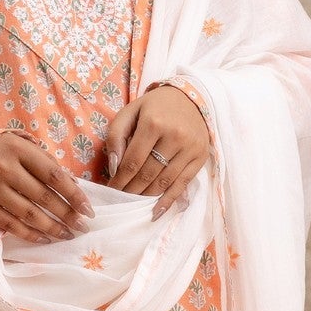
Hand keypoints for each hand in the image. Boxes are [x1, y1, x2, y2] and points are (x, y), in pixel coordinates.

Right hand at [0, 131, 93, 242]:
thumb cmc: (0, 149)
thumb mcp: (23, 145)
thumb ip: (46, 163)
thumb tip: (73, 186)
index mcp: (18, 150)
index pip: (54, 176)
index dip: (74, 194)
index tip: (88, 209)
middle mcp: (5, 170)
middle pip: (44, 197)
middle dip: (67, 214)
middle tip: (83, 226)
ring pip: (29, 214)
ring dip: (52, 227)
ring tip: (68, 234)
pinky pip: (11, 225)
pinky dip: (30, 234)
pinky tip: (45, 238)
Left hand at [103, 86, 209, 214]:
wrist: (189, 98)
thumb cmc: (154, 107)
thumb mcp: (129, 112)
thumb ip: (116, 136)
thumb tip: (114, 167)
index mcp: (154, 123)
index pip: (132, 161)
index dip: (119, 179)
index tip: (110, 190)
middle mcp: (175, 136)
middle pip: (148, 174)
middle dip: (130, 190)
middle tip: (120, 199)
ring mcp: (190, 148)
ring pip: (164, 182)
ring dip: (146, 197)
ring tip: (133, 202)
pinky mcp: (200, 157)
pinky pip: (182, 184)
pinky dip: (168, 201)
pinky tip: (155, 212)